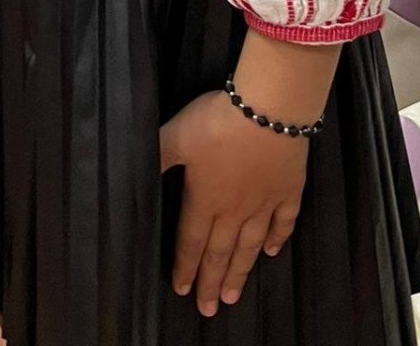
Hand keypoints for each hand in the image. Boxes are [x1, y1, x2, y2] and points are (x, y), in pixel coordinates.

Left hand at [161, 92, 306, 315]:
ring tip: (234, 296)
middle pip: (220, 253)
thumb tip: (131, 170)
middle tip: (209, 309)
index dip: (184, 266)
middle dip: (211, 282)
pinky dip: (277, 240)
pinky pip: (283, 222)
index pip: (191, 241)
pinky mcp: (288, 191)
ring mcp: (264, 203)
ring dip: (240, 272)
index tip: (180, 290)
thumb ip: (157, 155)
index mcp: (205, 199)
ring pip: (249, 246)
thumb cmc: (219, 122)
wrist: (269, 109)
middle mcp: (234, 210)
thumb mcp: (177, 134)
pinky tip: (271, 253)